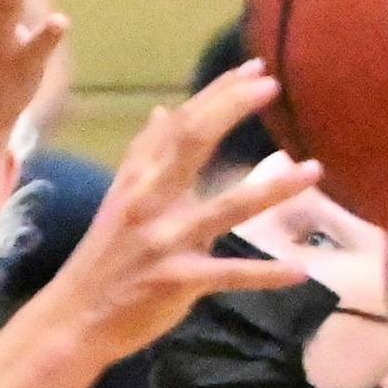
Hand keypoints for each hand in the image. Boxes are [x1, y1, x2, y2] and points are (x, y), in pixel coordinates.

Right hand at [62, 64, 323, 354]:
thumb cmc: (104, 259)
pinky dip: (265, 275)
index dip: (216, 95)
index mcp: (138, 181)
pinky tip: (300, 271)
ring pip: (225, 208)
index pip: (178, 125)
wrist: (73, 318)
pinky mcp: (176, 282)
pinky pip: (229, 275)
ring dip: (272, 189)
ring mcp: (163, 241)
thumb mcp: (120, 199)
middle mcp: (149, 202)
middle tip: (272, 85)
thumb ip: (146, 157)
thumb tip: (164, 111)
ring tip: (314, 170)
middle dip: (232, 111)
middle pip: (192, 144)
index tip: (254, 69)